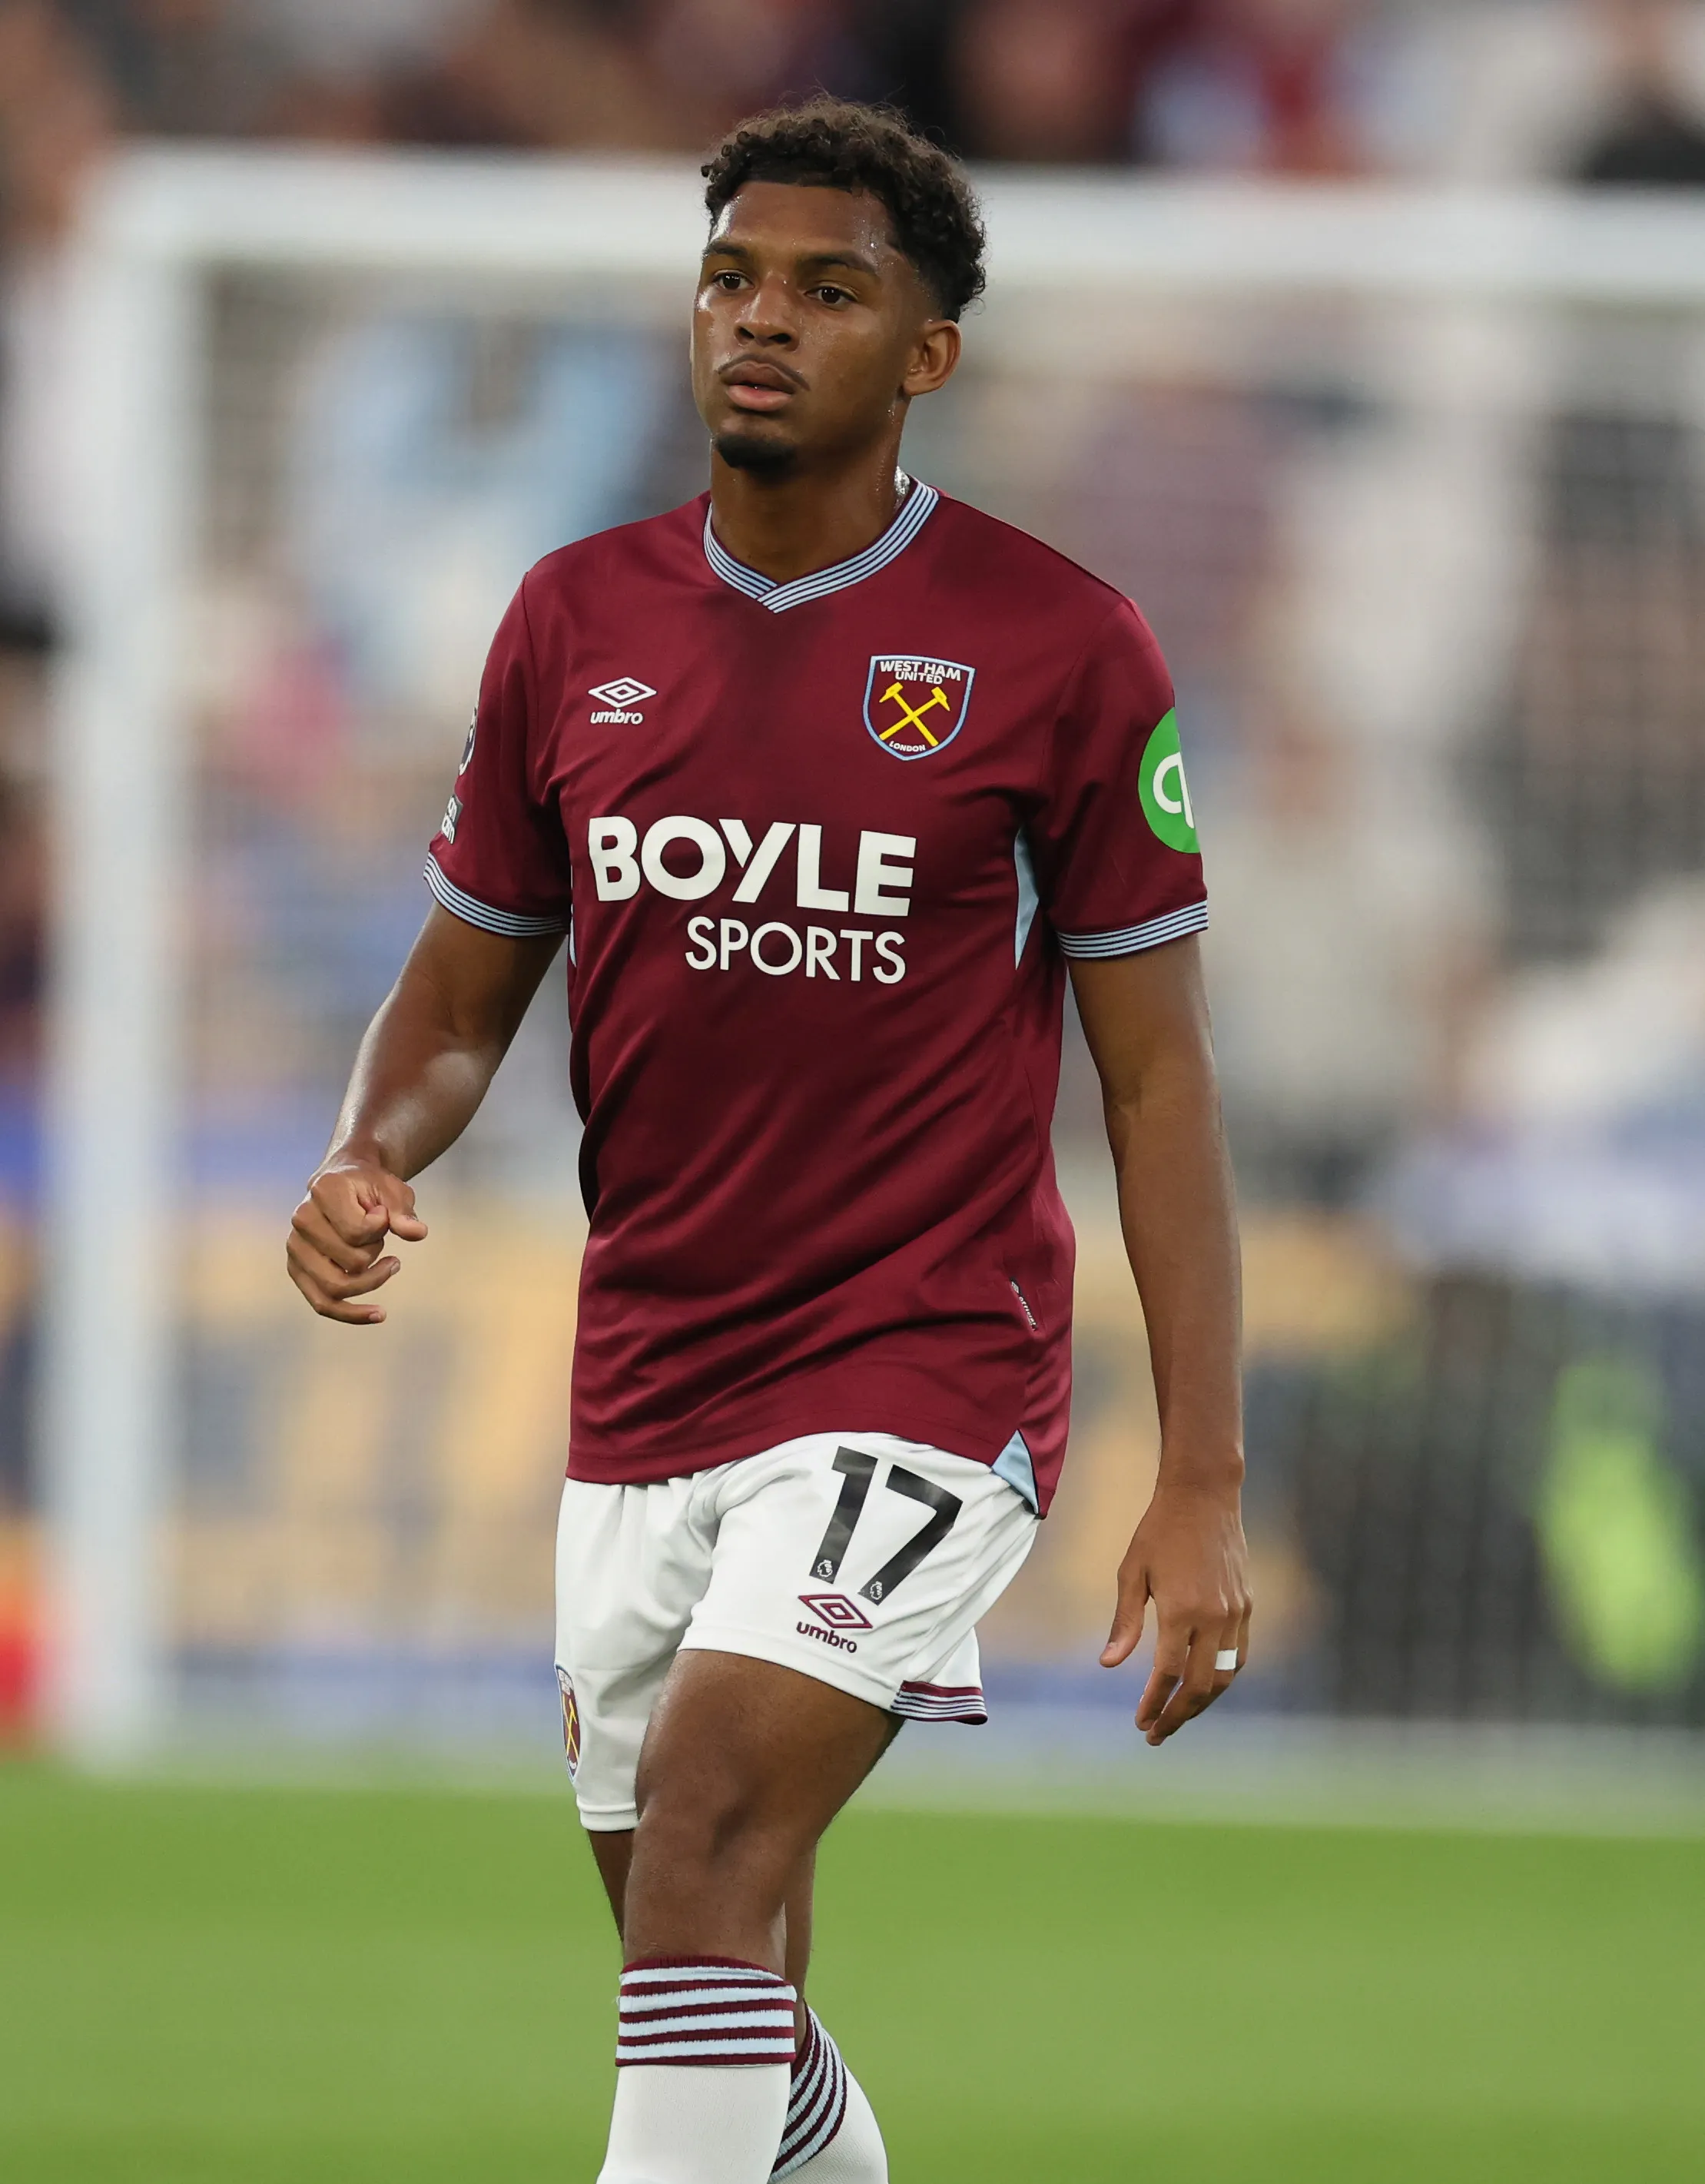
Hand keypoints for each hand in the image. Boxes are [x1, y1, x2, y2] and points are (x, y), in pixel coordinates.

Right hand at [286, 1156, 427, 1324]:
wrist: (343, 1182)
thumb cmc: (371, 1186)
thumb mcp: (392, 1190)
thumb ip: (402, 1212)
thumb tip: (418, 1233)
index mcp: (324, 1190)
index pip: (357, 1231)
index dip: (381, 1228)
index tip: (383, 1214)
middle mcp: (302, 1218)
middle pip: (351, 1262)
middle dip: (376, 1253)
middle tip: (380, 1236)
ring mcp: (295, 1246)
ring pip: (335, 1289)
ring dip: (371, 1281)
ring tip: (390, 1265)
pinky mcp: (296, 1268)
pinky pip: (322, 1303)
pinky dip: (352, 1314)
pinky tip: (380, 1315)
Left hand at [1101, 1481, 1251, 1745]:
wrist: (1204, 1496)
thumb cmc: (1159, 1531)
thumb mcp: (1131, 1572)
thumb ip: (1124, 1622)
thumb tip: (1110, 1665)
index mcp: (1181, 1611)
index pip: (1167, 1674)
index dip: (1153, 1703)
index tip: (1141, 1723)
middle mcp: (1213, 1617)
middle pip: (1199, 1685)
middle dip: (1178, 1716)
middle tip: (1157, 1734)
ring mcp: (1235, 1613)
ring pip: (1225, 1676)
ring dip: (1202, 1702)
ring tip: (1178, 1715)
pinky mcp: (1247, 1605)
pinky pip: (1239, 1655)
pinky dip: (1223, 1677)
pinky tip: (1204, 1685)